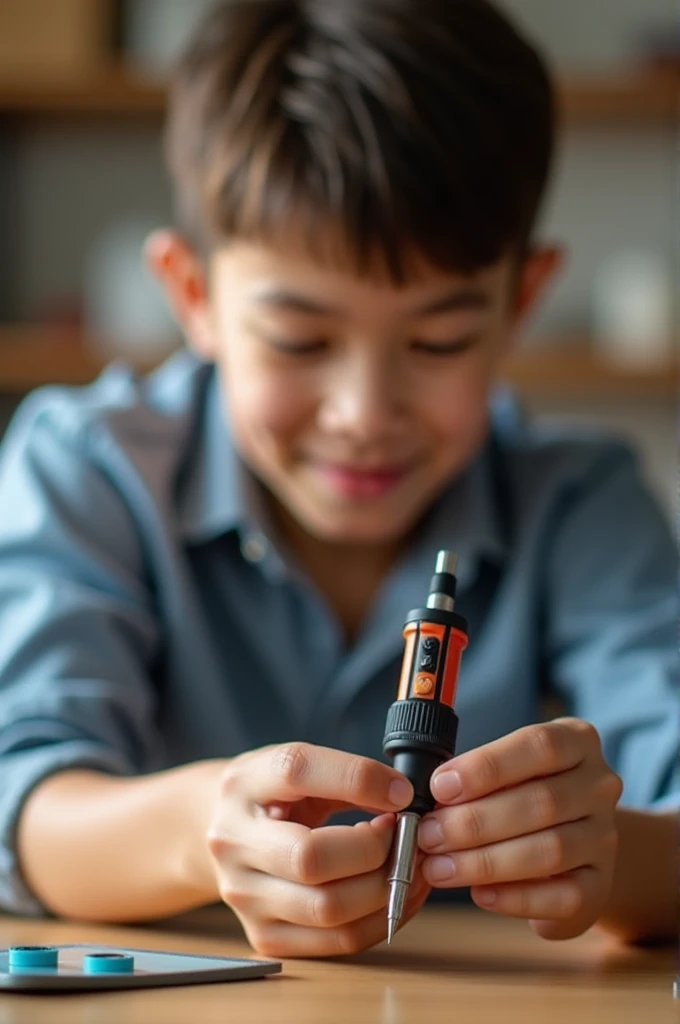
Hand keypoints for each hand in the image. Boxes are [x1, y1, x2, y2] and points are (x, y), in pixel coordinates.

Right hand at [206, 743, 429, 957]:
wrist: (222, 830)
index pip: (296, 772)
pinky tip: (396, 893)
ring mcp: (245, 895)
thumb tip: (400, 798)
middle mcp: (234, 842)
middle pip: (310, 858)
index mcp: (244, 784)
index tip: (400, 791)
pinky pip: (337, 941)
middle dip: (374, 848)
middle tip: (403, 835)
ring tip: (406, 864)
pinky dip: (381, 919)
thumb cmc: (272, 795)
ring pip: (328, 908)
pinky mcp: (264, 935)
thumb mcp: (298, 767)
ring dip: (385, 887)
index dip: (357, 779)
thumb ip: (344, 776)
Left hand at [416, 718, 622, 938]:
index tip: (440, 786)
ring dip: (486, 862)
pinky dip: (516, 898)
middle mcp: (599, 786)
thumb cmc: (522, 793)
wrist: (571, 843)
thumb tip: (429, 793)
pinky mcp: (600, 886)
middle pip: (542, 802)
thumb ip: (475, 775)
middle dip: (474, 821)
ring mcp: (605, 838)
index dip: (487, 766)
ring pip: (550, 851)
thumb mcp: (506, 769)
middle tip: (429, 835)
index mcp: (577, 742)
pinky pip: (562, 897)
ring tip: (439, 868)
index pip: (539, 745)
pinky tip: (480, 894)